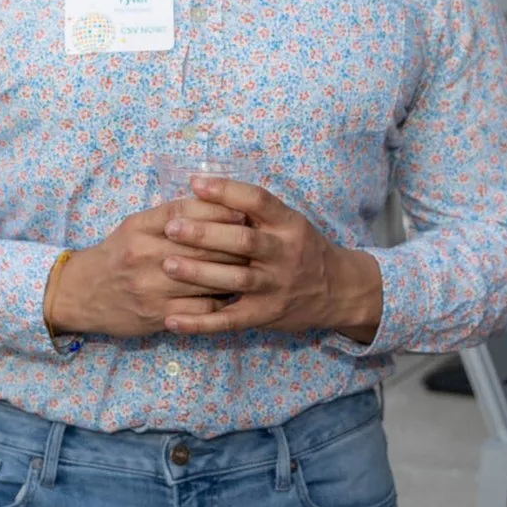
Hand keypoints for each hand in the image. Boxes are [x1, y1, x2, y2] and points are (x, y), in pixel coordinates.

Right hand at [46, 196, 249, 338]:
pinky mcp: (157, 315)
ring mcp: (151, 287)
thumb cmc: (117, 255)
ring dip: (234, 273)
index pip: (186, 211)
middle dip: (235, 242)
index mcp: (140, 227)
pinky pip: (201, 309)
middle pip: (202, 244)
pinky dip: (221, 302)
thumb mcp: (135, 227)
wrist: (81, 294)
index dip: (219, 210)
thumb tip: (219, 204)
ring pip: (206, 277)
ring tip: (253, 269)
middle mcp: (144, 254)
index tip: (244, 212)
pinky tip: (232, 297)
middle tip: (259, 242)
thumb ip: (171, 215)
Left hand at [156, 176, 382, 341]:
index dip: (227, 191)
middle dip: (205, 234)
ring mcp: (275, 287)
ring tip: (167, 265)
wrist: (340, 291)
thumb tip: (204, 189)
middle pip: (243, 241)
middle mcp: (284, 254)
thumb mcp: (290, 223)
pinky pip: (230, 320)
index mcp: (288, 224)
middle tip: (171, 227)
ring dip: (199, 273)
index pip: (258, 201)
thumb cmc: (303, 250)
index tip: (196, 184)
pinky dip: (200, 323)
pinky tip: (172, 320)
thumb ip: (256, 211)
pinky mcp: (266, 315)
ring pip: (236, 279)